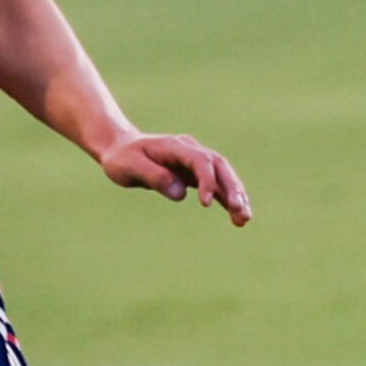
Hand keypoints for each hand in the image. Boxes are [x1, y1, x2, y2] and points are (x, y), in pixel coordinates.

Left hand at [98, 132, 252, 226]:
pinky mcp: (195, 174)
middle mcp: (190, 151)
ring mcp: (195, 162)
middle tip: (240, 210)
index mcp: (175, 146)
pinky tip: (238, 218)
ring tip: (244, 219)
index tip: (206, 204)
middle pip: (220, 166)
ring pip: (223, 177)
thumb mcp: (128, 166)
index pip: (200, 160)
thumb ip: (153, 176)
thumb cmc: (122, 158)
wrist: (120, 149)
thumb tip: (180, 194)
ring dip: (236, 197)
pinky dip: (228, 200)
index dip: (207, 180)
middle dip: (232, 188)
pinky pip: (217, 187)